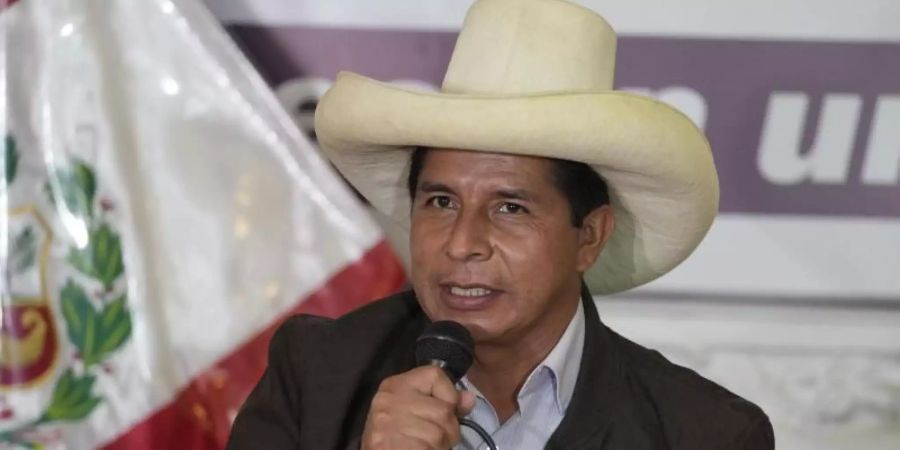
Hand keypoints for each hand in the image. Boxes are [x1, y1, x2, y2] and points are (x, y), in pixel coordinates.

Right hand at [361, 366, 476, 449]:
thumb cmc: (398, 432)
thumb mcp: (417, 409)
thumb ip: (445, 402)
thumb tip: (469, 399)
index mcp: (396, 384)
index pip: (435, 375)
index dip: (449, 395)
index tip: (445, 409)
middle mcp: (389, 400)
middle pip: (443, 411)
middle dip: (449, 430)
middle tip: (437, 439)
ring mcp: (386, 424)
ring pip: (438, 435)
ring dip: (439, 447)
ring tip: (427, 446)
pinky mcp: (385, 445)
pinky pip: (426, 449)